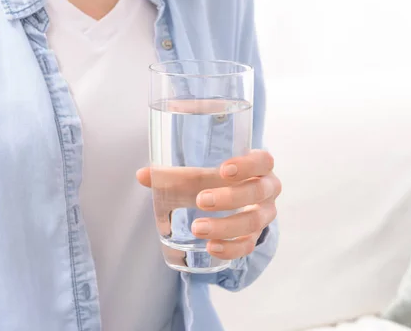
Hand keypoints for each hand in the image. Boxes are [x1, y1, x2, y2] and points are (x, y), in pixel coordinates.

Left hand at [136, 150, 280, 260]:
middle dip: (230, 197)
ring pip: (253, 221)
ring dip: (225, 226)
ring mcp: (264, 215)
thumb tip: (142, 175)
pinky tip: (212, 247)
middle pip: (258, 192)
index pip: (264, 161)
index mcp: (258, 166)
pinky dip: (231, 248)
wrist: (234, 202)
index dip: (248, 164)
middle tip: (201, 200)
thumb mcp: (200, 174)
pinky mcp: (255, 237)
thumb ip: (174, 175)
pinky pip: (248, 246)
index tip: (223, 170)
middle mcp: (267, 189)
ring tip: (198, 228)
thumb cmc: (216, 179)